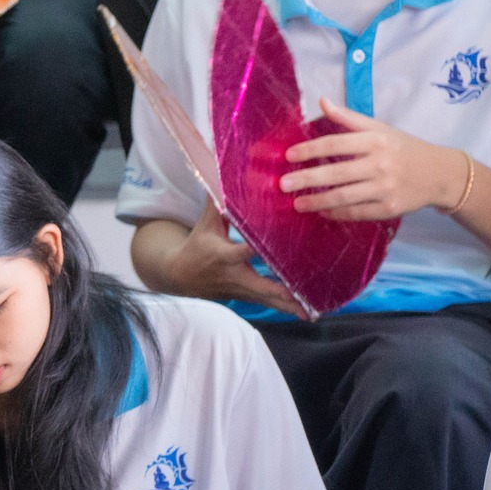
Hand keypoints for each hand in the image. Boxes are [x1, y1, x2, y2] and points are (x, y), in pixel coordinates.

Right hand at [162, 201, 303, 315]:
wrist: (180, 277)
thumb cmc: (197, 245)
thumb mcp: (204, 224)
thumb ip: (219, 204)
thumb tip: (225, 176)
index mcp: (222, 255)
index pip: (238, 252)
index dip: (248, 251)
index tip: (261, 249)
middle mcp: (233, 275)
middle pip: (258, 285)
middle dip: (278, 292)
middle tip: (298, 297)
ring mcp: (240, 290)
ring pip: (266, 299)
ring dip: (287, 307)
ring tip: (310, 313)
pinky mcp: (246, 297)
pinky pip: (267, 303)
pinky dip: (286, 308)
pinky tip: (306, 312)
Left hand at [282, 98, 467, 219]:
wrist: (440, 174)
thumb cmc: (404, 148)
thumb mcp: (380, 129)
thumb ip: (349, 118)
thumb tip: (322, 101)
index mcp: (376, 141)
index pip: (336, 143)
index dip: (310, 149)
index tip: (288, 155)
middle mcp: (380, 165)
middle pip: (336, 173)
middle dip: (306, 179)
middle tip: (282, 184)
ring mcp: (385, 188)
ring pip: (343, 196)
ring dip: (316, 201)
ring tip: (296, 203)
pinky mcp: (389, 209)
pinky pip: (356, 212)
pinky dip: (336, 213)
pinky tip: (321, 211)